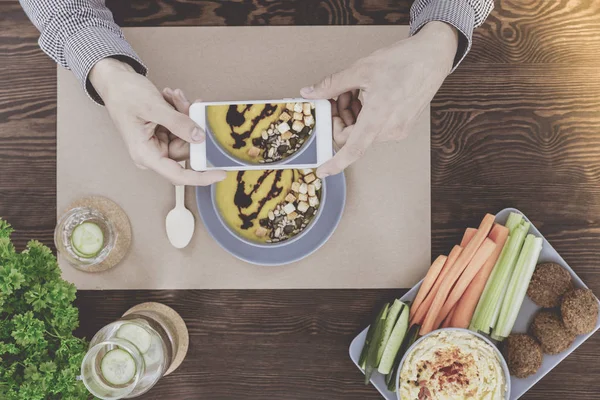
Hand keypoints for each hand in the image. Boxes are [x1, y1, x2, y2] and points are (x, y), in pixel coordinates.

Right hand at [89, 58, 225, 184]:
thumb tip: (199, 137)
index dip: (201, 177)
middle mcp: (152, 153)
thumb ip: (178, 123)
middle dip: (190, 125)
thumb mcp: (154, 106)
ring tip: (173, 95)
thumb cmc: (124, 94)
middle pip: (186, 150)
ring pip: (186, 136)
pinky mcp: (162, 134)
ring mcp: (158, 144)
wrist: (114, 81)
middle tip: (186, 103)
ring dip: (184, 114)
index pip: (178, 175)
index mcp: (145, 154)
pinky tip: (171, 97)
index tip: (221, 174)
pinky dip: (180, 112)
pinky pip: (181, 128)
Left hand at [300, 21, 458, 177]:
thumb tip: (310, 93)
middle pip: (352, 137)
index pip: (352, 150)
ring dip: (352, 115)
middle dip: (339, 119)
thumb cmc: (404, 61)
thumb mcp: (361, 69)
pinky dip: (365, 115)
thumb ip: (332, 85)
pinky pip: (375, 128)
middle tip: (337, 96)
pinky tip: (368, 95)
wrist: (433, 56)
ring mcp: (398, 130)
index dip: (335, 163)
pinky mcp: (402, 126)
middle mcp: (390, 129)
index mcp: (378, 117)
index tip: (321, 170)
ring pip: (362, 132)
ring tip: (355, 90)